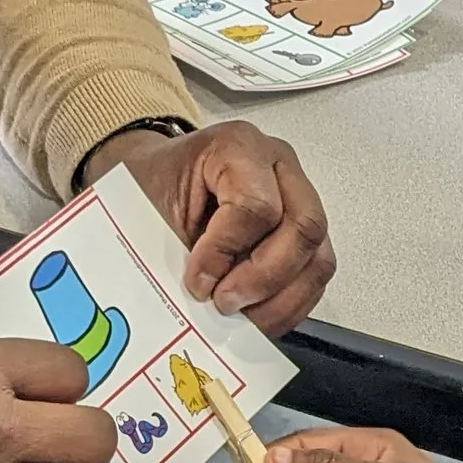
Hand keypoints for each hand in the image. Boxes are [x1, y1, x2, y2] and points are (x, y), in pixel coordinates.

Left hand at [81, 119, 334, 329]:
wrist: (161, 181)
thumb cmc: (154, 186)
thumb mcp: (145, 206)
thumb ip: (165, 248)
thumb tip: (182, 301)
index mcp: (238, 147)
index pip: (256, 204)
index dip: (225, 251)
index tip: (197, 280)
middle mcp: (279, 168)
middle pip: (303, 228)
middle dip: (264, 279)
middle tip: (225, 302)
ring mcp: (300, 199)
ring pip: (318, 258)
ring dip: (279, 299)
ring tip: (239, 314)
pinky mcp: (305, 234)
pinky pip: (316, 276)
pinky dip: (288, 305)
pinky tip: (255, 315)